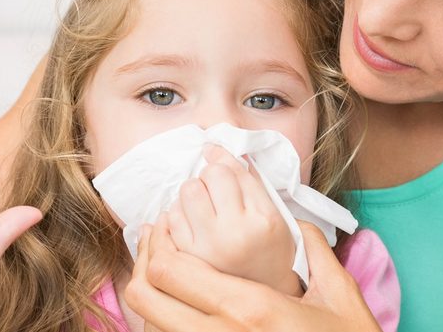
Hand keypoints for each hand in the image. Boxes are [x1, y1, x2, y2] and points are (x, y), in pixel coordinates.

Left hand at [124, 219, 381, 331]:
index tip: (164, 228)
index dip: (157, 245)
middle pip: (145, 299)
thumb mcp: (339, 295)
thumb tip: (301, 223)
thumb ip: (317, 251)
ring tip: (162, 275)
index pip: (170, 271)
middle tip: (155, 248)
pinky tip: (179, 307)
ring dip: (150, 298)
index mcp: (249, 307)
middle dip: (142, 268)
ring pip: (150, 325)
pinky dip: (164, 323)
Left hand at [165, 145, 299, 295]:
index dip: (221, 158)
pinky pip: (170, 218)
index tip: (214, 154)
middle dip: (208, 178)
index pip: (232, 170)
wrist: (266, 292)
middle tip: (216, 190)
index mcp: (262, 219)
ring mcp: (208, 248)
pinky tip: (191, 221)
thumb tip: (214, 149)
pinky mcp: (188, 259)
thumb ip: (249, 179)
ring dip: (192, 193)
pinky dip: (177, 213)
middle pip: (206, 177)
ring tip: (204, 206)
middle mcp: (235, 233)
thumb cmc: (270, 248)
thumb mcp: (272, 212)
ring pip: (186, 193)